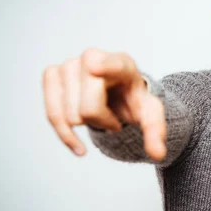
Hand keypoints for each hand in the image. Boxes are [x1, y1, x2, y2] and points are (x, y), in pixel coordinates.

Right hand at [42, 48, 166, 159]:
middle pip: (88, 109)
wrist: (117, 91)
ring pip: (70, 115)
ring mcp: (69, 63)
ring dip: (87, 124)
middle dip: (102, 121)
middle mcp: (93, 56)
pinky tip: (78, 145)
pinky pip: (51, 115)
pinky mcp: (52, 74)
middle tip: (113, 115)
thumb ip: (155, 131)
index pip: (112, 65)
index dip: (103, 67)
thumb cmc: (132, 98)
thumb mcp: (149, 113)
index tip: (94, 67)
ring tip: (100, 112)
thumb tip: (158, 154)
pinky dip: (66, 135)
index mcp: (123, 64)